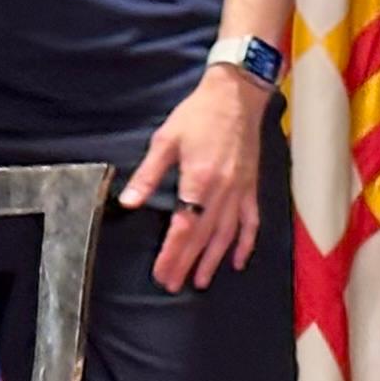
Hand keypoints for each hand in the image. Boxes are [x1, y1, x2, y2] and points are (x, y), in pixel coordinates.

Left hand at [119, 67, 267, 293]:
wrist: (237, 96)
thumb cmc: (199, 115)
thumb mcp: (166, 141)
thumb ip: (148, 175)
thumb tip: (128, 202)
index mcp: (199, 179)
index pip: (184, 227)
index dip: (172, 253)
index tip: (161, 272)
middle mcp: (222, 191)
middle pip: (203, 236)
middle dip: (186, 263)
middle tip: (172, 285)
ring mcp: (240, 191)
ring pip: (227, 234)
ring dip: (213, 261)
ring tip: (199, 281)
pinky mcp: (251, 187)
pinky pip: (250, 222)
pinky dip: (245, 243)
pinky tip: (238, 261)